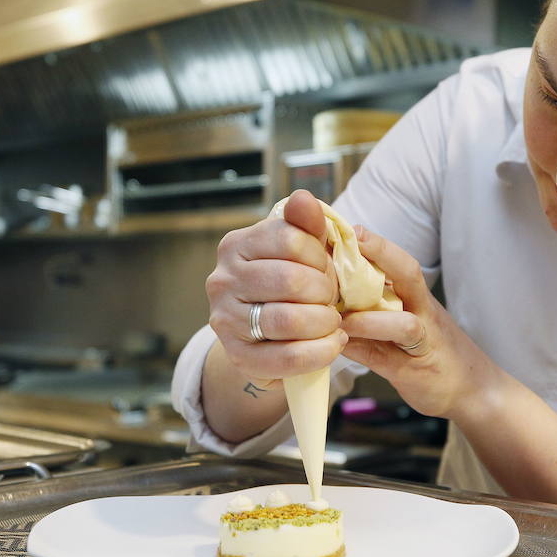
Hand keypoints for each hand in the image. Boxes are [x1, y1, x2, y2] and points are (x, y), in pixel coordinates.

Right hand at [204, 189, 346, 385]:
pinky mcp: (238, 357)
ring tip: (333, 322)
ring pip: (289, 319)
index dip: (320, 256)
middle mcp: (223, 280)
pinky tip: (332, 343)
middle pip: (291, 280)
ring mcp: (226, 320)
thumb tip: (304, 198)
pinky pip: (288, 357)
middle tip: (332, 298)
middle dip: (325, 291)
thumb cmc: (287, 284)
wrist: (263, 335)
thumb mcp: (299, 249)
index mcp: (236, 245)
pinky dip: (320, 351)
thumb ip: (306, 224)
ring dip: (324, 322)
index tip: (326, 268)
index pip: (290, 239)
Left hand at [339, 226, 500, 419]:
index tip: (347, 227)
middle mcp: (424, 312)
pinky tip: (338, 346)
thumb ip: (377, 308)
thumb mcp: (406, 325)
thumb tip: (333, 291)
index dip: (376, 244)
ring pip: (403, 322)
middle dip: (381, 253)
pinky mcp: (415, 371)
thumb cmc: (435, 355)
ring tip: (336, 315)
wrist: (478, 392)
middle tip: (352, 239)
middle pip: (409, 274)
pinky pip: (388, 358)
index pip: (400, 262)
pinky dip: (363, 350)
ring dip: (368, 318)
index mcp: (420, 298)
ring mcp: (424, 342)